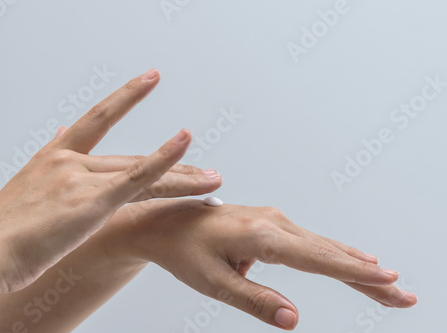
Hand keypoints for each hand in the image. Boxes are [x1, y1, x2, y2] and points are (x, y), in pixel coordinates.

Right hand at [0, 69, 220, 297]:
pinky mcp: (91, 201)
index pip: (98, 119)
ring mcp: (81, 179)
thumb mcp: (25, 188)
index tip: (148, 80)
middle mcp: (69, 161)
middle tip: (205, 168)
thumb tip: (63, 134)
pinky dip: (165, 161)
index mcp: (53, 157)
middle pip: (134, 159)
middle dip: (174, 166)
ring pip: (143, 172)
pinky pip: (137, 179)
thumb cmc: (1, 234)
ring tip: (213, 176)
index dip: (126, 96)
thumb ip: (51, 159)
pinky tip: (186, 144)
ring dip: (183, 175)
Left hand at [109, 200, 417, 329]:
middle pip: (330, 253)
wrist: (164, 222)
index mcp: (262, 237)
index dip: (355, 272)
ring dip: (356, 266)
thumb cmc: (185, 252)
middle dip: (367, 275)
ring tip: (387, 284)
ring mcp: (273, 220)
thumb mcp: (214, 282)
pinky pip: (309, 243)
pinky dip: (333, 256)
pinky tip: (350, 262)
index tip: (389, 281)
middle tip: (404, 295)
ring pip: (323, 247)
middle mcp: (274, 223)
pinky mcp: (269, 223)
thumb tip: (294, 319)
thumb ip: (255, 300)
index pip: (318, 259)